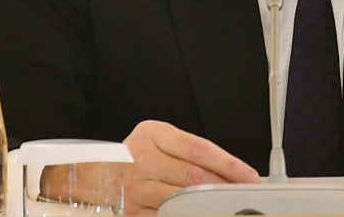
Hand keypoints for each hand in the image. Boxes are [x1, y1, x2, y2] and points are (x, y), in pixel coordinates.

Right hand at [122, 120, 258, 214]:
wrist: (95, 173)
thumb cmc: (136, 154)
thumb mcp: (159, 140)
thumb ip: (189, 152)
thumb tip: (229, 171)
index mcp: (153, 134)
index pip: (199, 149)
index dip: (228, 164)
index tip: (248, 175)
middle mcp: (141, 159)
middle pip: (192, 176)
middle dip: (223, 186)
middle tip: (242, 192)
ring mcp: (134, 187)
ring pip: (180, 199)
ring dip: (207, 204)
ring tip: (224, 205)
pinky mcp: (131, 211)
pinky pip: (164, 215)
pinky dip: (185, 215)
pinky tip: (198, 213)